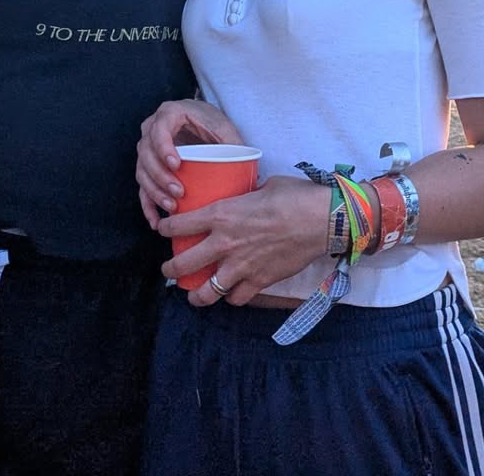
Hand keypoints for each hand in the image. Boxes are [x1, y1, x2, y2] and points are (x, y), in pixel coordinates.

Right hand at [136, 99, 242, 227]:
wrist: (201, 119)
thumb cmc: (211, 122)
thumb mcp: (224, 128)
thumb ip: (232, 144)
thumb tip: (246, 170)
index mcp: (169, 113)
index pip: (159, 130)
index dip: (164, 148)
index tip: (176, 165)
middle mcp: (152, 128)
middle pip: (147, 153)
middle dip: (160, 176)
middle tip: (178, 192)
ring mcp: (147, 147)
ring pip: (142, 171)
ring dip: (154, 191)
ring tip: (172, 207)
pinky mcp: (148, 165)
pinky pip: (142, 185)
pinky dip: (147, 204)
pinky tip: (156, 220)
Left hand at [157, 176, 330, 305]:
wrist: (320, 219)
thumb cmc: (294, 195)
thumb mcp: (262, 186)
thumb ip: (247, 195)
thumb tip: (246, 194)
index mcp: (221, 214)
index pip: (180, 225)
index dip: (166, 228)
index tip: (163, 229)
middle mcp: (225, 243)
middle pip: (184, 264)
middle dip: (171, 268)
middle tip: (168, 269)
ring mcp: (241, 266)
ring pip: (206, 291)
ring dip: (196, 295)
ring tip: (192, 295)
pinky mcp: (259, 281)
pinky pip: (236, 298)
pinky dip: (231, 298)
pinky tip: (230, 294)